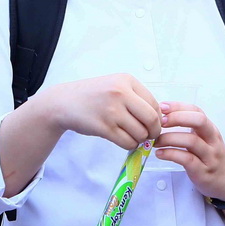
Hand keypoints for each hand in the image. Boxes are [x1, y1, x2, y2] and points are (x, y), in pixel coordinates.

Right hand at [38, 73, 160, 149]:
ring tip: (129, 135)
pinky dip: (129, 144)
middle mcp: (120, 93)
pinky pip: (127, 142)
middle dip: (153, 132)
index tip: (152, 125)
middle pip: (151, 119)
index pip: (154, 103)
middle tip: (148, 136)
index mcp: (127, 80)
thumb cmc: (93, 96)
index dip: (157, 118)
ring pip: (140, 133)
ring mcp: (112, 110)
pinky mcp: (103, 127)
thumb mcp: (116, 86)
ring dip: (138, 139)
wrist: (64, 102)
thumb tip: (160, 117)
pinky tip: (122, 139)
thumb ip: (136, 98)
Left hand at [152, 102, 224, 200]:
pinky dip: (171, 154)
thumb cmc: (211, 156)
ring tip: (156, 141)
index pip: (196, 111)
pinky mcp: (203, 172)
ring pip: (191, 141)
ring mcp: (209, 156)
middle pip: (199, 121)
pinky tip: (160, 153)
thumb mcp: (205, 138)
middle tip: (160, 122)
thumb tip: (163, 115)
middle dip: (177, 118)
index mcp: (210, 129)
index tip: (162, 107)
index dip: (178, 107)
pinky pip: (187, 159)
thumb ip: (189, 127)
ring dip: (169, 138)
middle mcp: (212, 140)